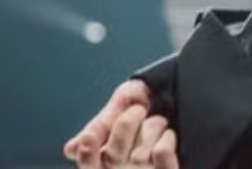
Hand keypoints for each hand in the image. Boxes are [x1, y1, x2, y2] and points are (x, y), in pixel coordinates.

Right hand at [64, 80, 178, 168]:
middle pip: (113, 157)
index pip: (89, 164)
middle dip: (126, 125)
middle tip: (140, 109)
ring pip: (139, 157)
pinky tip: (169, 135)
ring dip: (152, 128)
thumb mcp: (123, 102)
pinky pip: (161, 156)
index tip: (87, 138)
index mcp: (105, 158)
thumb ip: (100, 125)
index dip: (87, 154)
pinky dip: (166, 140)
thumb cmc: (149, 98)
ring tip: (160, 120)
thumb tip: (70, 150)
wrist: (181, 89)